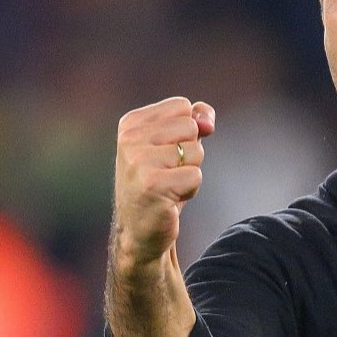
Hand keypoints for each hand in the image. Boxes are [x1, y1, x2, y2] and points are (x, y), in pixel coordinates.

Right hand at [113, 96, 215, 272]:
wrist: (140, 229)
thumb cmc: (161, 183)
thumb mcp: (175, 145)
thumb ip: (195, 120)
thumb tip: (207, 121)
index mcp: (131, 123)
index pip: (183, 106)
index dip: (188, 131)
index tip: (167, 152)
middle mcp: (129, 139)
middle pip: (191, 127)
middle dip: (190, 153)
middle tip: (168, 173)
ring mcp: (137, 161)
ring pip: (195, 152)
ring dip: (190, 172)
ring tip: (168, 186)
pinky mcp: (151, 185)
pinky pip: (195, 176)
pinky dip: (190, 189)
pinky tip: (170, 199)